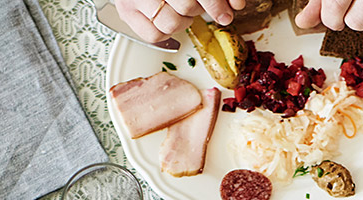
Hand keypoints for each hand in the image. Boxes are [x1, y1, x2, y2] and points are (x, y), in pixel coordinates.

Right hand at [115, 0, 246, 42]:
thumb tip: (236, 5)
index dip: (216, 2)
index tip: (230, 10)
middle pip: (187, 5)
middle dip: (202, 8)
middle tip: (202, 6)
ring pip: (172, 23)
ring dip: (184, 20)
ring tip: (182, 11)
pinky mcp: (126, 12)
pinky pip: (155, 35)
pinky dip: (166, 32)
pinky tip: (168, 18)